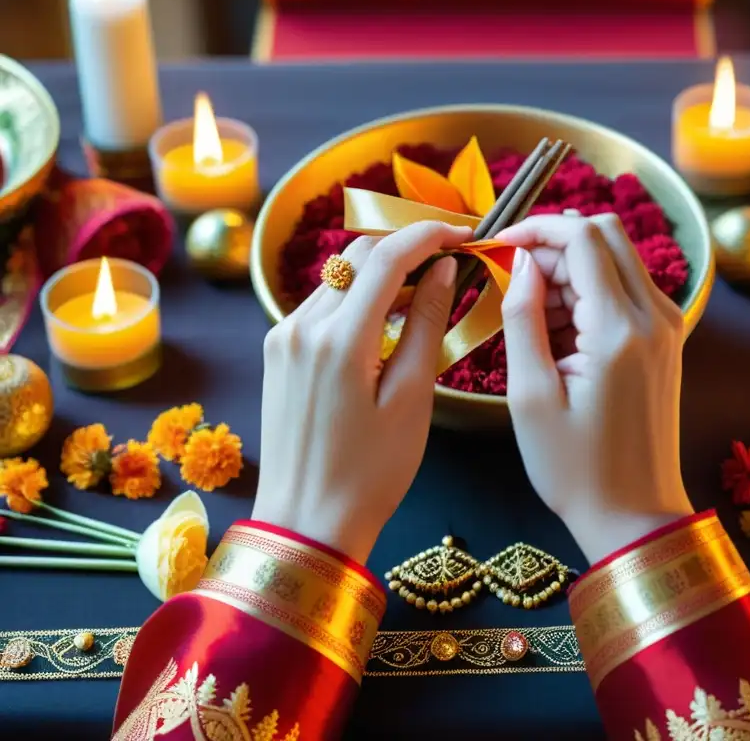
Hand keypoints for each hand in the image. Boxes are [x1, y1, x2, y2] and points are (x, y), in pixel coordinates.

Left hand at [252, 222, 471, 562]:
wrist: (305, 523)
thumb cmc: (370, 473)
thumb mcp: (411, 399)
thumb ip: (426, 324)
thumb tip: (441, 270)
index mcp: (339, 338)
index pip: (387, 255)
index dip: (430, 233)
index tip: (466, 235)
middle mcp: (301, 325)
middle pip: (357, 255)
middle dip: (405, 245)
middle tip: (449, 259)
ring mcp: (283, 337)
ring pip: (337, 277)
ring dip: (380, 272)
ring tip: (423, 291)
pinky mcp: (278, 352)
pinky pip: (321, 304)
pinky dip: (356, 298)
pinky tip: (384, 321)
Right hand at [497, 214, 693, 563]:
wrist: (635, 514)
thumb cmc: (575, 467)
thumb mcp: (531, 395)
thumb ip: (523, 317)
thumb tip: (521, 261)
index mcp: (621, 328)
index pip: (582, 237)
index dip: (536, 229)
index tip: (496, 246)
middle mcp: (655, 315)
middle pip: (604, 235)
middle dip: (553, 243)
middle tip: (512, 278)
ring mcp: (667, 325)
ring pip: (615, 258)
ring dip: (570, 270)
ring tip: (531, 319)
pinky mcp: (665, 339)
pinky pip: (625, 289)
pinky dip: (588, 294)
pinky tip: (558, 335)